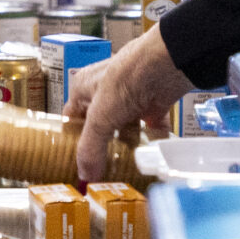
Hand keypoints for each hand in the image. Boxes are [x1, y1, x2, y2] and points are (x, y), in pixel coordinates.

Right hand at [69, 27, 193, 182]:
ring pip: (125, 128)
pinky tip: (150, 153)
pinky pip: (150, 127)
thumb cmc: (127, 77)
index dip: (73, 142)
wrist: (167, 63)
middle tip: (101, 171)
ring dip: (127, 145)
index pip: (72, 120)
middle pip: (100, 127)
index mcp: (83, 89)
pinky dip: (151, 139)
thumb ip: (91, 148)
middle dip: (102, 148)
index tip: (75, 164)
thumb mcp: (100, 117)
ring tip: (124, 167)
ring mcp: (130, 98)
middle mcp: (105, 92)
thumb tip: (85, 175)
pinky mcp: (152, 103)